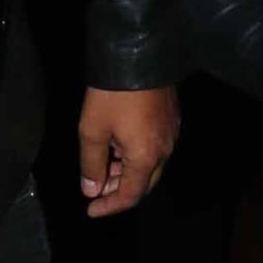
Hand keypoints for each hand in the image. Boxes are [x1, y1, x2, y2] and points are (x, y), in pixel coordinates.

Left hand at [78, 84, 179, 217]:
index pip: (130, 196)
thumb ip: (91, 165)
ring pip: (151, 166)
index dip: (109, 206)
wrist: (138, 53)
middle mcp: (165, 150)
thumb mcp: (92, 130)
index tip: (90, 209)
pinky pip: (156, 148)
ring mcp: (171, 133)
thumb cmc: (112, 94)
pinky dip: (136, 156)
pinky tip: (119, 146)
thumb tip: (92, 191)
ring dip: (127, 172)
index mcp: (146, 157)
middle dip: (119, 190)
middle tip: (95, 188)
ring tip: (103, 165)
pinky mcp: (171, 118)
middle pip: (144, 184)